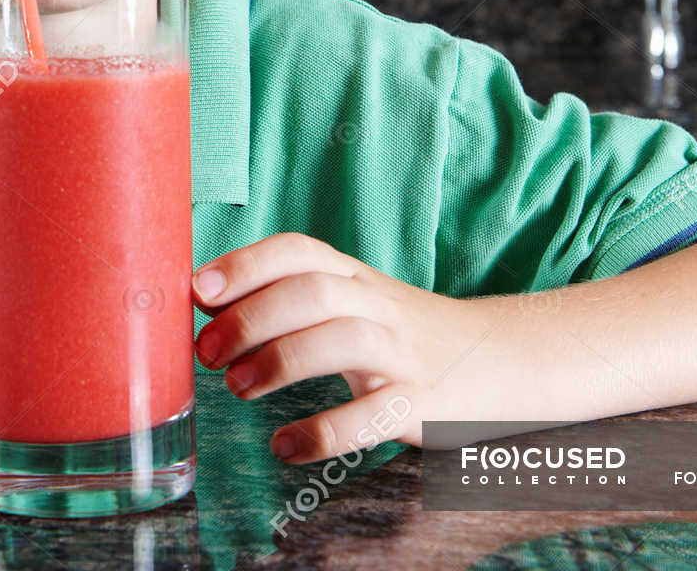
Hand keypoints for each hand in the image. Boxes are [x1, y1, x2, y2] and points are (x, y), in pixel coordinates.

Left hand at [192, 232, 503, 464]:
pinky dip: (323, 433)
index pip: (299, 250)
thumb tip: (200, 299)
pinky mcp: (422, 405)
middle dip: (251, 318)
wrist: (499, 359)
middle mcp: (378, 306)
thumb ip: (283, 296)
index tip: (197, 290)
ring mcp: (403, 354)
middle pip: (315, 291)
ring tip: (237, 388)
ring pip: (343, 340)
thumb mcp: (349, 301)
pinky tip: (284, 447)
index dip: (246, 264)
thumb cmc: (396, 333)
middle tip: (208, 353)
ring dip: (280, 361)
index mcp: (353, 276)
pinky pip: (373, 417)